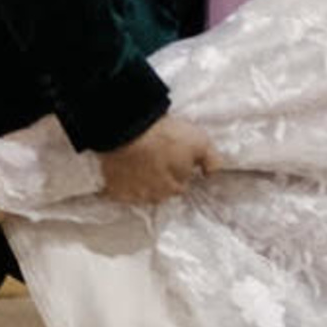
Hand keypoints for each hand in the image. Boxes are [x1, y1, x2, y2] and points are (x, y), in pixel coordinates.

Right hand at [97, 115, 218, 203]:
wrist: (128, 128)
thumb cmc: (165, 137)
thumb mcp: (199, 142)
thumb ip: (212, 162)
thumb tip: (213, 175)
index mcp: (173, 189)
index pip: (180, 187)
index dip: (179, 172)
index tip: (174, 159)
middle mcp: (152, 197)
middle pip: (160, 192)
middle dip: (161, 179)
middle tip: (157, 158)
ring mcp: (130, 194)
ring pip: (140, 193)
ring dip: (141, 182)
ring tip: (141, 162)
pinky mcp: (113, 187)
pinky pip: (118, 192)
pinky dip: (121, 184)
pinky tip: (124, 170)